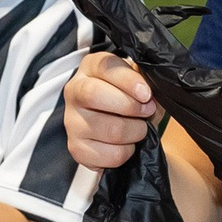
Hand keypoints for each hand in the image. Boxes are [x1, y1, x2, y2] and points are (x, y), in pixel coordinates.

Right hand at [65, 53, 157, 172]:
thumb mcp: (137, 81)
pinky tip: (125, 144)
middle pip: (94, 95)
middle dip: (129, 106)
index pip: (105, 66)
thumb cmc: (128, 97)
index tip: (146, 93)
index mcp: (90, 67)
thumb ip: (144, 82)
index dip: (128, 80)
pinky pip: (111, 155)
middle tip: (147, 111)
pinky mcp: (77, 148)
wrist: (113, 125)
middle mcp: (74, 91)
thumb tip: (150, 96)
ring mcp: (72, 121)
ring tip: (139, 128)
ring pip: (110, 130)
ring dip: (135, 132)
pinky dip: (127, 152)